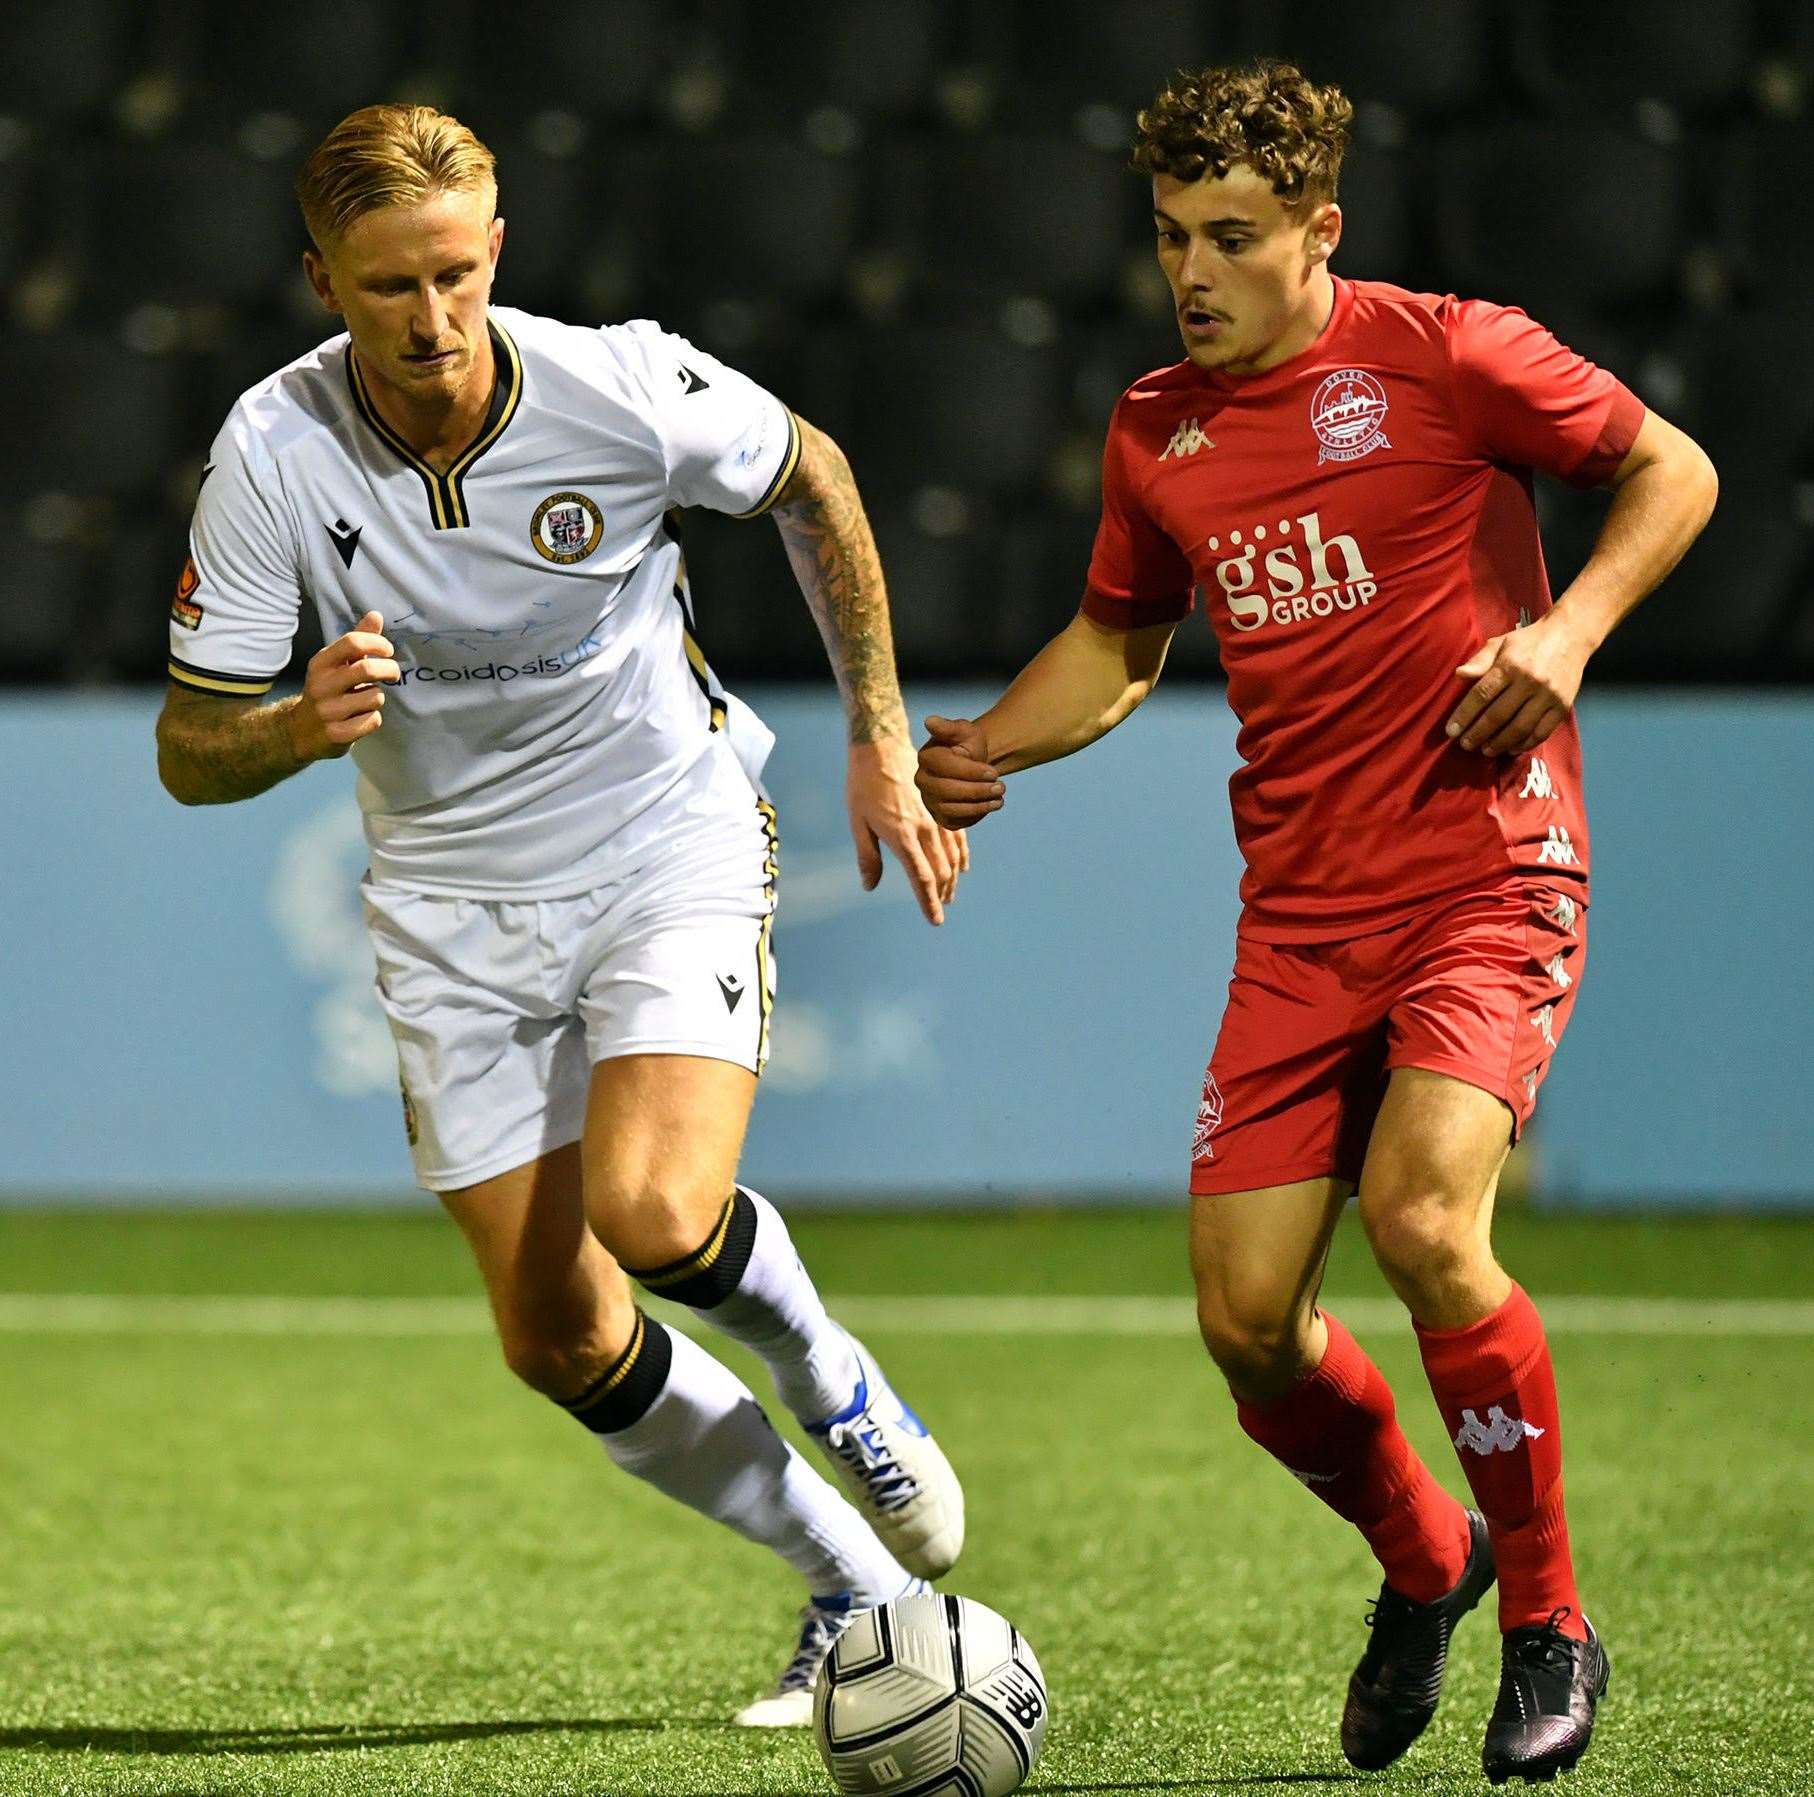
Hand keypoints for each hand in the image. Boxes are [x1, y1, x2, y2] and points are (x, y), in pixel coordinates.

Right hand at [288, 611, 399, 760]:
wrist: (300, 731)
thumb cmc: (327, 690)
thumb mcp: (336, 664)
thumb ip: (357, 641)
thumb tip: (376, 614)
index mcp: (321, 663)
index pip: (352, 642)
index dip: (377, 643)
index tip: (388, 650)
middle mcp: (321, 685)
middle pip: (367, 669)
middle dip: (389, 670)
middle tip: (393, 673)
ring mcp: (328, 711)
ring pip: (375, 697)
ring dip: (378, 698)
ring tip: (365, 700)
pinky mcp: (337, 734)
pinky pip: (373, 721)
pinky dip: (373, 719)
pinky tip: (360, 718)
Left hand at [847, 734, 961, 925]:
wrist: (882, 746)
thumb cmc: (864, 784)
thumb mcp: (858, 822)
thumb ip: (868, 856)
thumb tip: (870, 886)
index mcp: (902, 836)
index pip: (921, 878)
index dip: (929, 902)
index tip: (935, 920)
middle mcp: (924, 829)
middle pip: (940, 871)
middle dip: (941, 894)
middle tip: (940, 909)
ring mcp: (936, 816)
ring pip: (951, 856)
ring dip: (951, 878)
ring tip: (949, 894)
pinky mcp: (942, 805)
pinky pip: (958, 836)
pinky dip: (961, 855)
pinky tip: (962, 867)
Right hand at [916, 715, 1003, 827]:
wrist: (974, 763)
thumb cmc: (969, 745)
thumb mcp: (965, 731)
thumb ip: (949, 727)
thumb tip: (929, 721)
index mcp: (926, 757)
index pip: (946, 768)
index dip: (972, 772)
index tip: (994, 772)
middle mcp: (922, 780)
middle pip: (947, 791)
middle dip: (978, 791)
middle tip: (1001, 787)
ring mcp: (929, 800)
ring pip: (951, 810)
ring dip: (979, 806)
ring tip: (1000, 798)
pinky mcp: (939, 816)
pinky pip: (955, 822)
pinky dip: (975, 816)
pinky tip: (990, 805)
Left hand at [1446, 615, 1589, 757]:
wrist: (1570, 635)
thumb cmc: (1528, 641)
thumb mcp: (1500, 643)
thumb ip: (1479, 661)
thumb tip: (1459, 675)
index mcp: (1510, 665)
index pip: (1482, 695)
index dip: (1464, 715)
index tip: (1451, 731)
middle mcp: (1530, 682)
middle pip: (1498, 716)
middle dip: (1478, 734)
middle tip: (1465, 744)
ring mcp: (1548, 696)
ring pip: (1519, 728)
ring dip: (1499, 744)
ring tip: (1485, 750)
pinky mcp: (1563, 707)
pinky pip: (1542, 732)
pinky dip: (1524, 744)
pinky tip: (1511, 749)